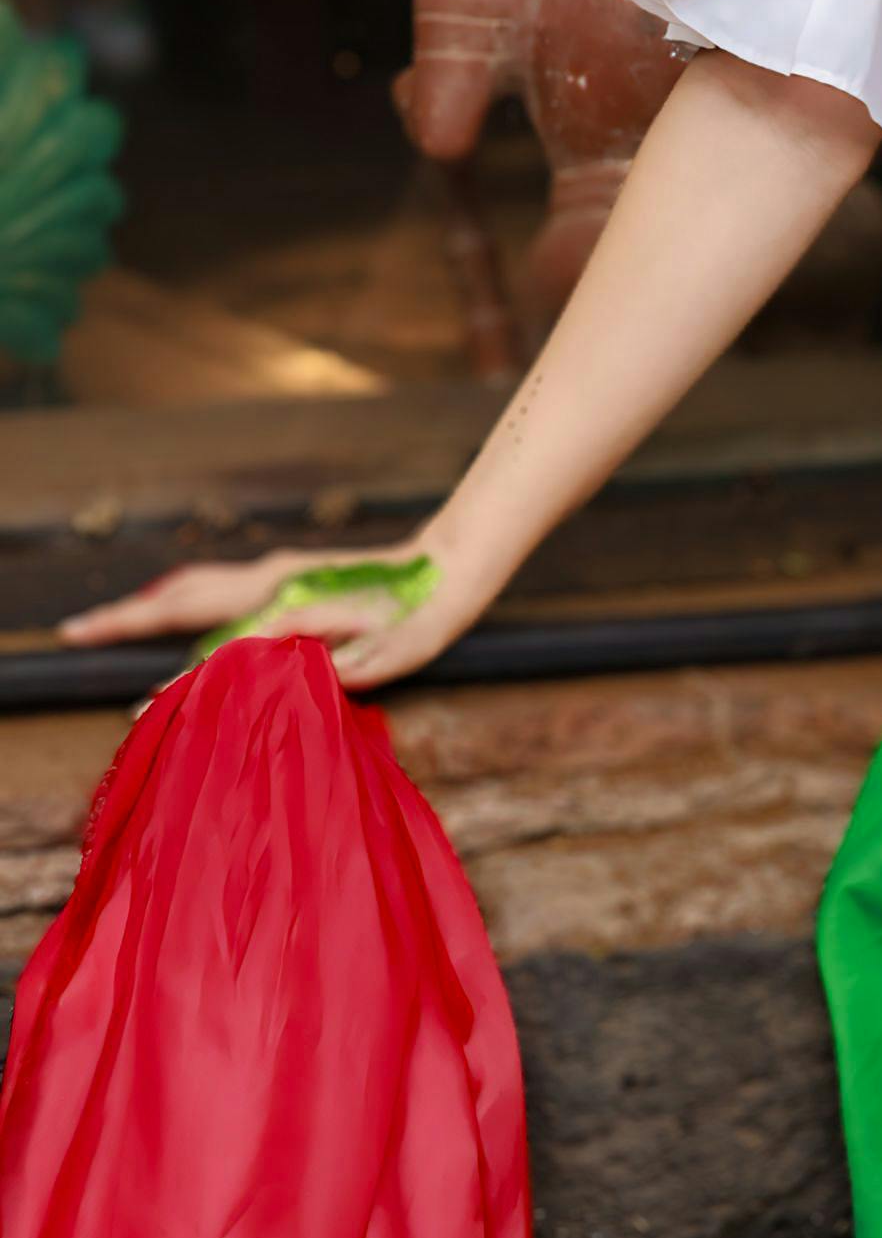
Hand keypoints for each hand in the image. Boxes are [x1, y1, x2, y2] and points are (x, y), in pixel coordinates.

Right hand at [60, 520, 501, 697]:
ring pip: (198, 587)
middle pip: (184, 594)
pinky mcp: (290, 581)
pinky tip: (174, 618)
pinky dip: (184, 601)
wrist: (453, 567)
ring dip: (151, 606)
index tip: (111, 671)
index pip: (205, 622)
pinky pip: (222, 589)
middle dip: (127, 614)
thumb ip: (346, 658)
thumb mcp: (393, 645)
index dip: (156, 646)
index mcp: (289, 596)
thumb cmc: (424, 612)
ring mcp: (280, 576)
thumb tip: (287, 666)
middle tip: (74, 632)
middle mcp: (274, 578)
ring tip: (106, 626)